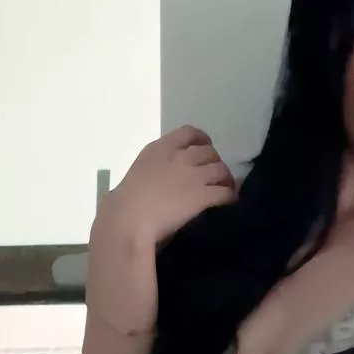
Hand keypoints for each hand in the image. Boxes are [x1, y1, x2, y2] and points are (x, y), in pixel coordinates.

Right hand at [97, 125, 235, 251]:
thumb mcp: (138, 173)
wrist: (128, 221)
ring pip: (221, 170)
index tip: (205, 147)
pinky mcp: (202, 195)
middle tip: (216, 175)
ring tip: (226, 188)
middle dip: (215, 162)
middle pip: (209, 152)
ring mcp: (193, 176)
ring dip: (226, 179)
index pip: (188, 132)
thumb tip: (161, 180)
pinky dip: (230, 196)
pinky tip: (229, 202)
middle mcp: (179, 158)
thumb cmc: (123, 204)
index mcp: (159, 149)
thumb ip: (153, 169)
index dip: (202, 139)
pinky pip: (225, 192)